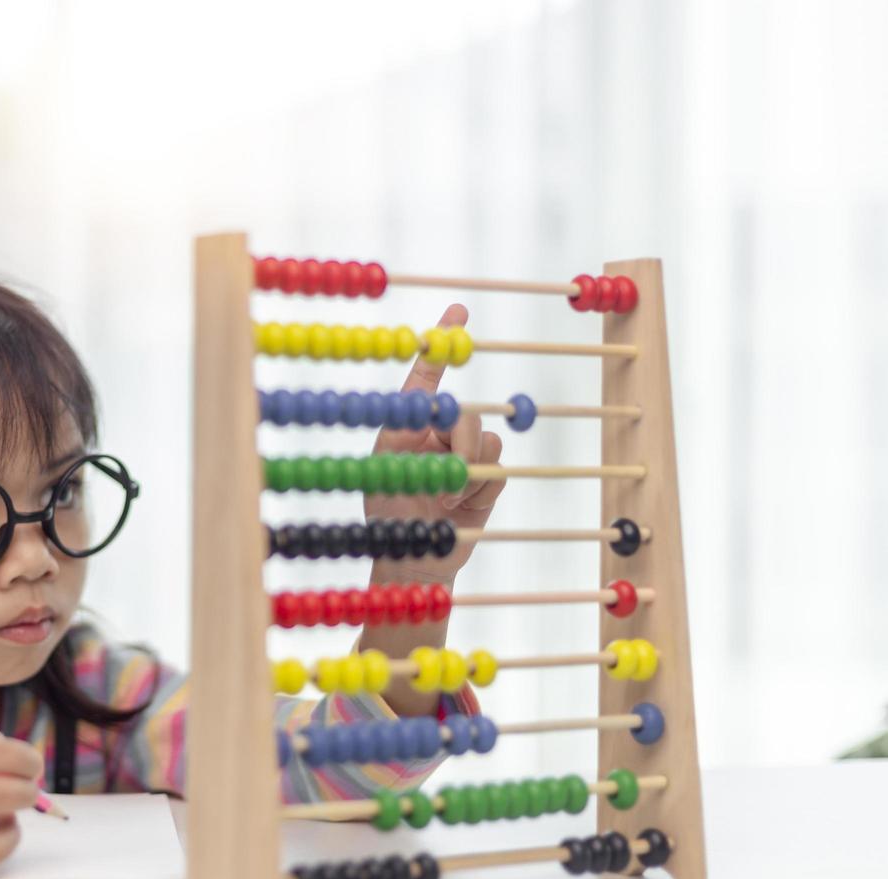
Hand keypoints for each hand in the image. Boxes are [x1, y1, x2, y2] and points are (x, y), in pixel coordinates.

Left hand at [366, 303, 506, 583]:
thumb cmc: (389, 512)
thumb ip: (412, 433)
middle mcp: (438, 432)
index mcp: (408, 423)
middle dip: (460, 442)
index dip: (442, 344)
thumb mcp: (388, 466)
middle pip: (465, 412)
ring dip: (469, 472)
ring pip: (487, 439)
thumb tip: (439, 404)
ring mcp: (466, 454)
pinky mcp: (489, 477)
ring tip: (445, 498)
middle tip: (447, 474)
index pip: (427, 376)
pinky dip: (482, 488)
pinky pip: (499, 466)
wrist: (416, 558)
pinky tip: (462, 505)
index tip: (458, 310)